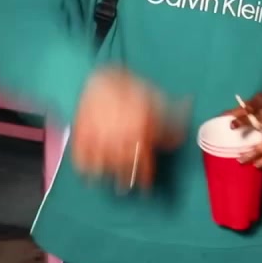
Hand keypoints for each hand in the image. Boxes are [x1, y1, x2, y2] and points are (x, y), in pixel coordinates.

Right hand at [70, 67, 184, 190]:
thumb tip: (181, 138)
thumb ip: (170, 121)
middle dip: (125, 179)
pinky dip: (84, 168)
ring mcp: (98, 136)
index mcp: (139, 128)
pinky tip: (89, 173)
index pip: (144, 161)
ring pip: (102, 165)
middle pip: (123, 167)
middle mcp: (119, 136)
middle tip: (126, 187)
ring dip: (106, 176)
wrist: (98, 75)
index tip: (146, 187)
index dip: (145, 177)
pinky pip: (81, 157)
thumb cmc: (131, 87)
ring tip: (108, 182)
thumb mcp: (156, 99)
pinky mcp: (81, 134)